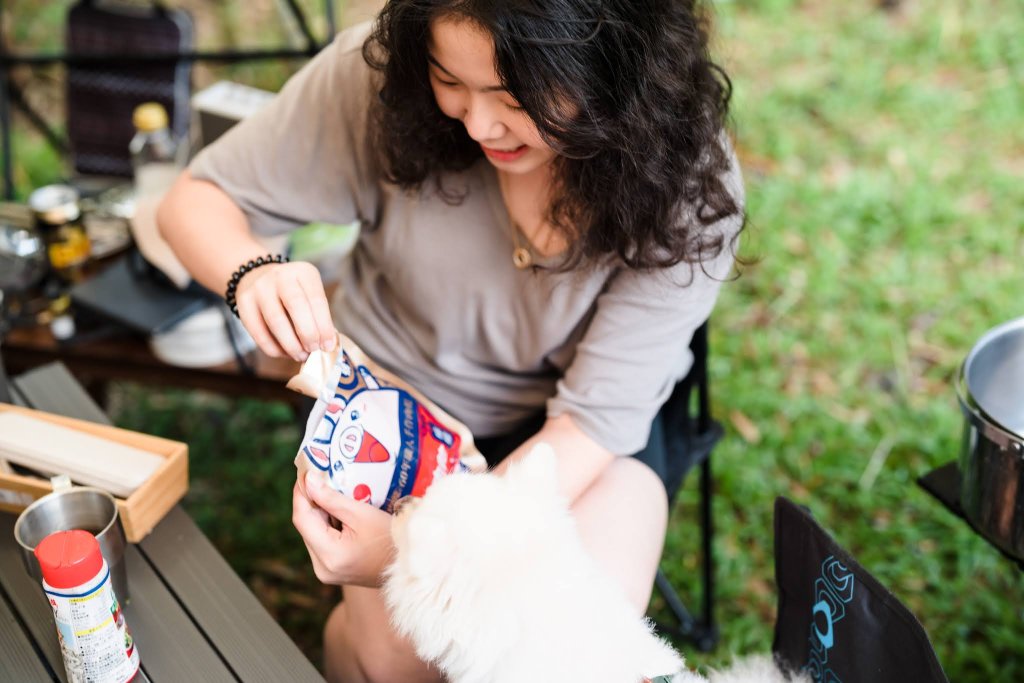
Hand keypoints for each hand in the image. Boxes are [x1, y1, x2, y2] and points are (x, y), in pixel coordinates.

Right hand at [234, 261, 335, 360]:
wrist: (257, 277)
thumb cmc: (292, 292)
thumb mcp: (309, 293)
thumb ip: (318, 316)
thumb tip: (325, 344)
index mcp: (303, 272)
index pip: (316, 299)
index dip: (324, 326)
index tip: (328, 344)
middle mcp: (280, 276)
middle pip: (296, 307)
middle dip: (308, 334)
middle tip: (314, 350)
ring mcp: (259, 288)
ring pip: (276, 321)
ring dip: (291, 344)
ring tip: (300, 355)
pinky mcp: (244, 302)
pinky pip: (258, 332)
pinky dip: (273, 348)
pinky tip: (284, 353)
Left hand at [292, 471, 394, 587]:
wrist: (411, 565)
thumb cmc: (391, 538)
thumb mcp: (362, 514)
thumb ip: (331, 498)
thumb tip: (307, 480)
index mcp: (329, 555)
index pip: (302, 518)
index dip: (301, 493)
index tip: (306, 471)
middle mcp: (322, 568)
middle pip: (307, 527)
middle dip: (312, 501)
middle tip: (320, 476)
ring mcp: (326, 572)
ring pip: (314, 533)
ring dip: (320, 512)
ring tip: (331, 490)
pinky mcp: (333, 570)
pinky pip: (323, 542)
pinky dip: (329, 525)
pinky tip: (340, 511)